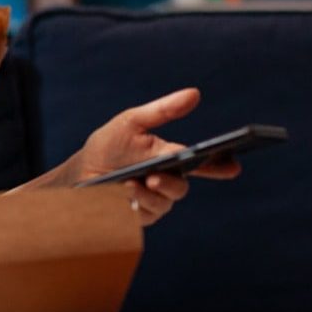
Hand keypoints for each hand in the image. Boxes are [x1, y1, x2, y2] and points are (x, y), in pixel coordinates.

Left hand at [70, 88, 239, 225]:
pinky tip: (126, 189)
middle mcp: (166, 182)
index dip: (220, 165)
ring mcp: (152, 202)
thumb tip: (195, 94)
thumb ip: (163, 110)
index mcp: (170, 158)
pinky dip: (136, 201)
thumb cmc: (108, 145)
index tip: (233, 164)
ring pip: (164, 202)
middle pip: (181, 187)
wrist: (78, 172)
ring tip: (138, 181)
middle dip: (173, 182)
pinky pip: (145, 214)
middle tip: (165, 172)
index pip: (201, 164)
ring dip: (152, 191)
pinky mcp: (136, 218)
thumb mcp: (132, 122)